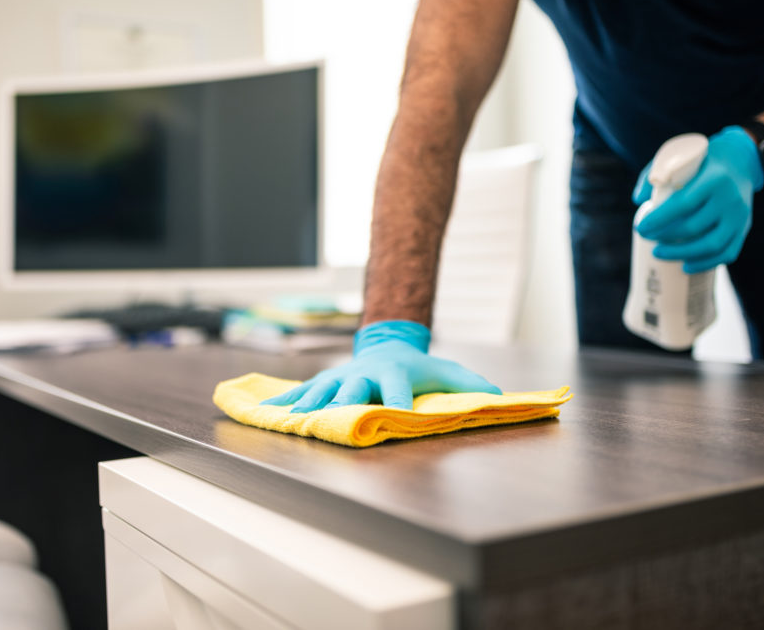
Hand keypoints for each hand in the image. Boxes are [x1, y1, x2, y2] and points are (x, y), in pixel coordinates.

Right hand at [260, 320, 500, 412]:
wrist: (387, 344)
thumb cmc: (419, 367)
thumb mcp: (447, 372)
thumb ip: (471, 385)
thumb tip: (499, 396)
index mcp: (394, 374)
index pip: (397, 391)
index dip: (397, 403)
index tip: (397, 417)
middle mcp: (363, 375)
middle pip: (352, 391)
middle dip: (344, 404)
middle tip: (335, 417)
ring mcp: (339, 378)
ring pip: (320, 391)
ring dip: (306, 405)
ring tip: (291, 418)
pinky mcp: (324, 382)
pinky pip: (299, 391)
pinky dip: (282, 401)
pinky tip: (264, 411)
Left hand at [632, 126, 763, 273]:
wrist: (741, 161)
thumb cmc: (700, 162)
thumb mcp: (678, 158)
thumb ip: (654, 175)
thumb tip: (638, 201)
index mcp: (714, 178)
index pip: (684, 204)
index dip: (659, 220)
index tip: (640, 228)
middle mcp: (730, 198)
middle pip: (694, 227)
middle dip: (665, 237)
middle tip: (647, 238)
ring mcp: (740, 215)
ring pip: (711, 245)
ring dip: (681, 254)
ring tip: (659, 253)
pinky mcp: (745, 228)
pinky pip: (728, 252)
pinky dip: (706, 263)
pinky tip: (686, 266)